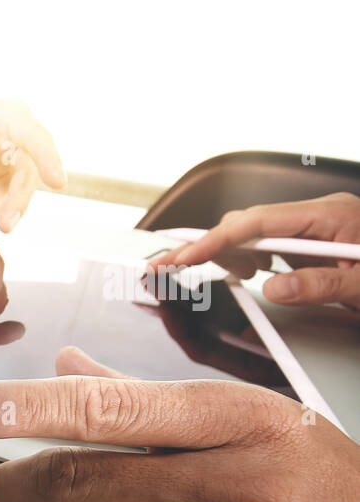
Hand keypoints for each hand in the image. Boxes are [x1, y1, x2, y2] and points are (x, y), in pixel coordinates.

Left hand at [0, 100, 65, 232]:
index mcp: (11, 118)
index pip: (35, 137)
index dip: (47, 159)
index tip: (58, 183)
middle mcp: (21, 143)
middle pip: (29, 175)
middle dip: (17, 202)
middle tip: (5, 225)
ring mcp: (16, 169)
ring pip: (11, 198)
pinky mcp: (7, 191)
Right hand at [150, 192, 359, 309]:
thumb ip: (323, 286)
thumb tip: (273, 287)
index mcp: (333, 216)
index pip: (255, 223)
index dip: (211, 242)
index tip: (179, 259)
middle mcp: (322, 215)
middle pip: (247, 223)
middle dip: (206, 246)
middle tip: (168, 269)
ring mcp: (320, 226)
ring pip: (255, 232)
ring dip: (226, 253)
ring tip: (200, 274)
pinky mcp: (319, 241)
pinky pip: (271, 242)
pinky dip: (247, 257)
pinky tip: (243, 272)